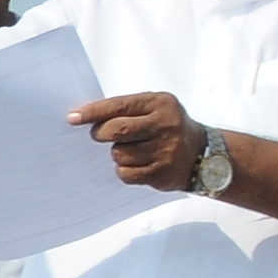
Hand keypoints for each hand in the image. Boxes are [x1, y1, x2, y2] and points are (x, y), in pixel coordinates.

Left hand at [72, 89, 203, 190]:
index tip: (72, 117)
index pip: (120, 106)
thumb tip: (83, 116)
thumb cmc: (168, 127)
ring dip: (117, 153)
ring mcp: (165, 151)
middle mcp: (165, 125)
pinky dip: (124, 170)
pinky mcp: (162, 173)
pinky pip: (126, 173)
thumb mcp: (156, 108)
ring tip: (131, 150)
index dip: (93, 112)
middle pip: (117, 130)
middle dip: (100, 133)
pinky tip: (137, 164)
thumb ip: (127, 109)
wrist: (205, 155)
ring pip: (119, 154)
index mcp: (161, 104)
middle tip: (98, 135)